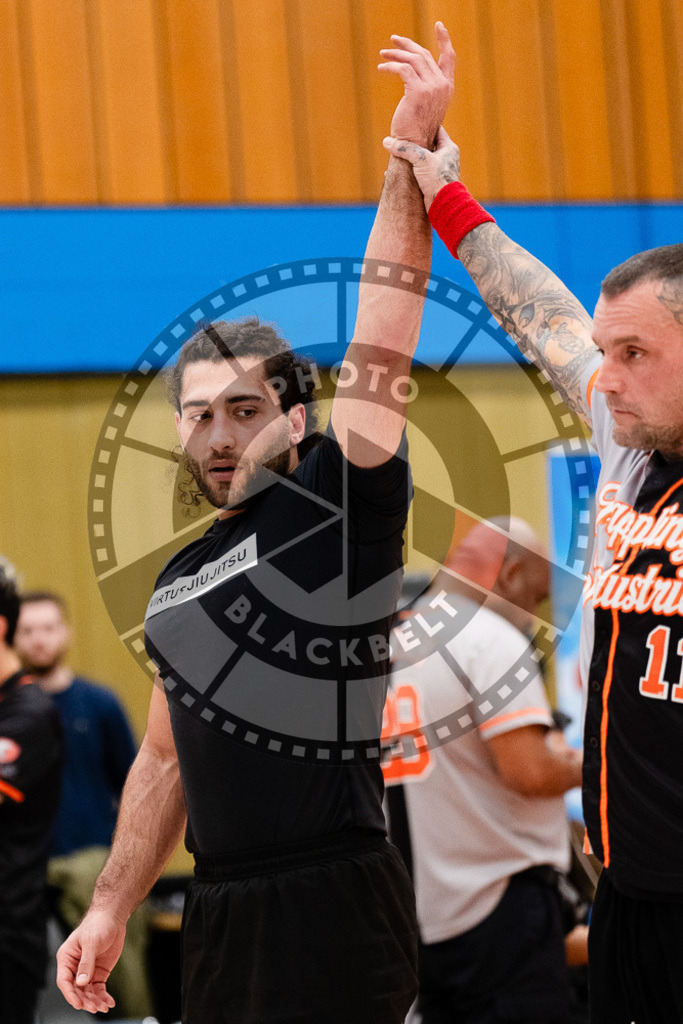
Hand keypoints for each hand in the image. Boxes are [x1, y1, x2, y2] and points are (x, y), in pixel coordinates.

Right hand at [56, 910, 125, 1013]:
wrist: (113, 917)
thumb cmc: (98, 924)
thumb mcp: (91, 942)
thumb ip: (86, 963)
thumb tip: (81, 982)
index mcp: (66, 958)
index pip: (64, 981)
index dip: (70, 994)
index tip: (78, 1004)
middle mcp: (75, 967)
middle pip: (76, 989)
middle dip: (85, 1000)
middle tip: (94, 1008)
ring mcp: (87, 971)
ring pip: (87, 992)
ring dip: (94, 1001)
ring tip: (103, 1007)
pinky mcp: (98, 972)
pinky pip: (98, 988)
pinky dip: (103, 996)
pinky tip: (109, 1003)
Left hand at [378, 22, 454, 148]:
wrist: (414, 147)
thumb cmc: (415, 130)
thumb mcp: (424, 105)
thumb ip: (424, 86)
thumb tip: (410, 71)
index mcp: (447, 88)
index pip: (449, 58)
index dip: (444, 40)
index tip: (439, 26)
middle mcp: (442, 86)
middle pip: (424, 55)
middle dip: (407, 46)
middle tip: (393, 42)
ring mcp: (431, 88)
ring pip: (413, 60)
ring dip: (395, 55)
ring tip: (382, 55)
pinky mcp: (417, 91)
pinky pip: (402, 70)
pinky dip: (390, 67)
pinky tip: (381, 69)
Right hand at [383, 126, 460, 211]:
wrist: (444, 206)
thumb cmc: (438, 180)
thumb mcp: (421, 159)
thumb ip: (404, 148)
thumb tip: (387, 142)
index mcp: (448, 148)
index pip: (436, 130)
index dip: (424, 127)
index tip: (411, 125)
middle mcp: (446, 158)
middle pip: (428, 145)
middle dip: (414, 144)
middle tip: (401, 139)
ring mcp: (439, 171)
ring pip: (422, 160)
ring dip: (410, 159)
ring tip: (397, 155)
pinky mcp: (432, 183)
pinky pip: (420, 173)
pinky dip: (410, 172)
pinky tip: (399, 172)